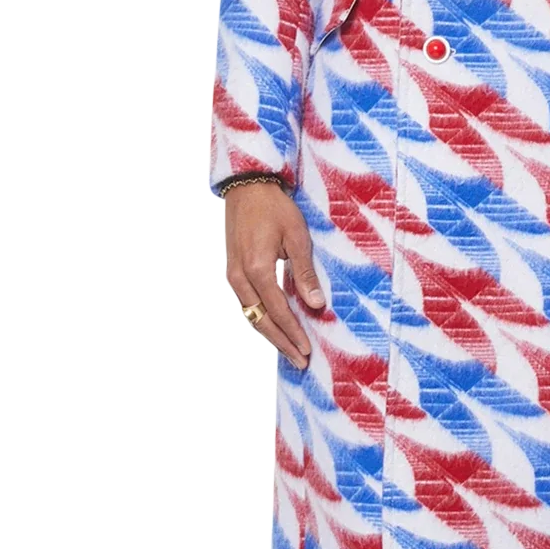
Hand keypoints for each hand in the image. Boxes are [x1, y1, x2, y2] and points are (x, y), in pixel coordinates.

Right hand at [222, 180, 325, 368]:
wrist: (246, 187)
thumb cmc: (275, 208)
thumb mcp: (297, 237)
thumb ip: (304, 273)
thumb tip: (317, 305)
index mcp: (257, 269)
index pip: (279, 310)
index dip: (293, 332)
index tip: (307, 350)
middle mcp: (240, 277)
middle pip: (261, 320)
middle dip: (282, 342)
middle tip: (300, 361)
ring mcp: (233, 276)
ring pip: (251, 315)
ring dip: (270, 334)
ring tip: (289, 350)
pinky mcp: (232, 272)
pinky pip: (246, 304)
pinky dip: (260, 319)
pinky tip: (273, 327)